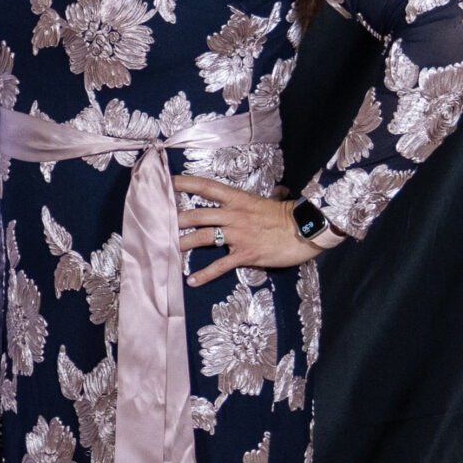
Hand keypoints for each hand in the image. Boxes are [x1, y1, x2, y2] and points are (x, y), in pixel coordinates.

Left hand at [175, 174, 340, 288]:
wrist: (307, 229)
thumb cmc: (289, 216)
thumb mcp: (271, 202)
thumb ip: (262, 200)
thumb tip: (278, 192)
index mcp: (238, 199)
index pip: (206, 186)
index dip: (184, 183)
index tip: (166, 181)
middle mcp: (234, 214)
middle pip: (196, 214)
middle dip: (174, 219)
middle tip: (155, 222)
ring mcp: (238, 234)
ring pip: (202, 237)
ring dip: (181, 244)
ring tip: (165, 250)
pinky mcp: (245, 254)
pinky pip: (220, 265)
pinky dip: (204, 274)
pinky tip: (191, 280)